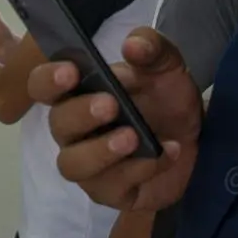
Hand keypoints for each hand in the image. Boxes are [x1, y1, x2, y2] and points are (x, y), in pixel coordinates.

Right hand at [26, 27, 201, 211]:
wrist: (195, 135)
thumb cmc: (166, 96)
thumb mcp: (166, 64)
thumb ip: (151, 48)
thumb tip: (132, 45)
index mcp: (76, 92)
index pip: (42, 85)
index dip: (48, 79)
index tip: (70, 71)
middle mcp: (73, 129)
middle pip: (57, 125)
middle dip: (80, 114)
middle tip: (111, 104)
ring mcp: (89, 164)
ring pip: (71, 165)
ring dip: (99, 151)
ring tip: (133, 137)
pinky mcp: (111, 192)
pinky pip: (110, 187)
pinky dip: (139, 169)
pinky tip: (166, 152)